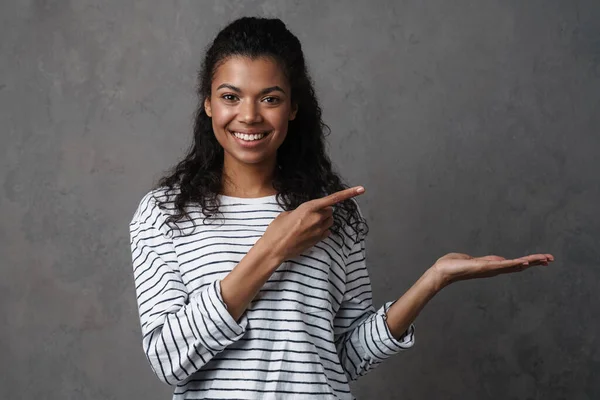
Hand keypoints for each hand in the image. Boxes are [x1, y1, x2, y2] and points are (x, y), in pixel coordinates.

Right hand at [261, 186, 364, 261]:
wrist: (275, 248)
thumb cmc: (277, 229)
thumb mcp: (287, 213)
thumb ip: (301, 210)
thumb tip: (306, 213)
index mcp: (309, 207)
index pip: (333, 198)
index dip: (349, 193)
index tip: (361, 189)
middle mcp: (317, 218)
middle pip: (330, 211)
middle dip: (324, 211)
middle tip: (310, 214)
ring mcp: (319, 230)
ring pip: (330, 221)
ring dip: (323, 220)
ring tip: (309, 224)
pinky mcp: (318, 240)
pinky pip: (326, 232)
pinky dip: (322, 230)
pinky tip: (310, 232)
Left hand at [429, 252, 554, 289]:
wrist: (442, 272)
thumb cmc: (453, 266)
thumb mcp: (474, 260)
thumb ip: (488, 260)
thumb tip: (499, 260)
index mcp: (492, 266)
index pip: (514, 263)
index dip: (528, 261)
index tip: (542, 260)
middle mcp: (494, 269)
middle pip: (519, 265)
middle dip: (535, 262)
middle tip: (551, 259)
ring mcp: (490, 269)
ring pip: (514, 265)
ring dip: (530, 261)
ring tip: (545, 259)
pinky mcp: (485, 268)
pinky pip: (503, 266)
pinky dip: (514, 264)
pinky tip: (525, 262)